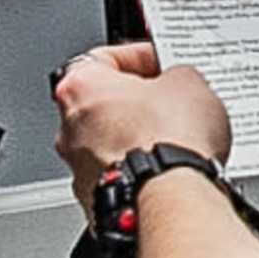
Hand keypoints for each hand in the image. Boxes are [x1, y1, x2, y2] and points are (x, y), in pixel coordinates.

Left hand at [53, 38, 233, 212]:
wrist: (172, 201)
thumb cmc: (168, 143)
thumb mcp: (189, 83)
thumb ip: (176, 74)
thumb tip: (180, 82)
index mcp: (79, 86)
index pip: (108, 57)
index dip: (143, 56)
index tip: (164, 62)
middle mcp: (69, 129)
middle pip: (107, 104)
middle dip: (140, 103)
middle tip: (174, 102)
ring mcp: (80, 169)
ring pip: (112, 144)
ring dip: (141, 139)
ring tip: (178, 140)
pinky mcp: (97, 201)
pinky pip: (122, 175)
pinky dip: (142, 171)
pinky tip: (170, 169)